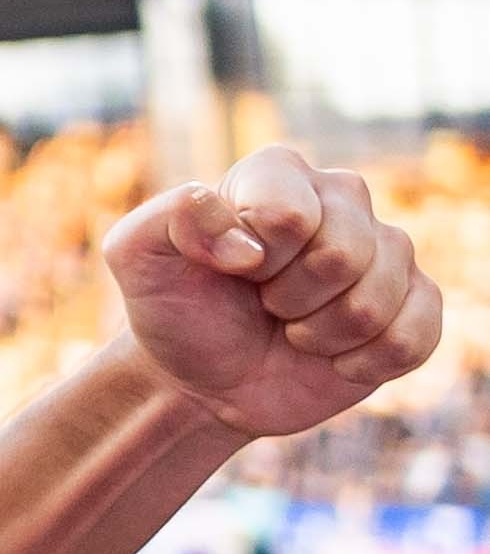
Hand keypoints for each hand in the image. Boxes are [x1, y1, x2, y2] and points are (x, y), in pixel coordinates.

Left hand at [104, 144, 443, 437]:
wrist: (201, 379)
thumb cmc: (172, 308)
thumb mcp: (136, 256)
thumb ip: (170, 220)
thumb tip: (247, 243)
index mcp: (278, 174)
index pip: (290, 214)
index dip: (257, 258)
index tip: (232, 269)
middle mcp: (342, 201)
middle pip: (343, 254)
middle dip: (290, 297)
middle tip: (264, 303)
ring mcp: (385, 254)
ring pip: (378, 299)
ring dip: (323, 334)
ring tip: (293, 329)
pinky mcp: (413, 306)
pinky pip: (416, 336)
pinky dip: (365, 362)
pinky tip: (334, 359)